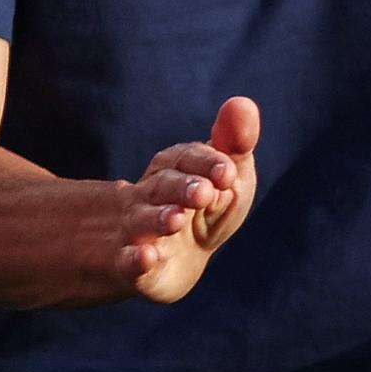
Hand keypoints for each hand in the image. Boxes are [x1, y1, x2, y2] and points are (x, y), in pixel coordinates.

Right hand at [114, 96, 258, 302]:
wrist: (179, 261)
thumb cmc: (207, 209)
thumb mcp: (227, 176)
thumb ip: (234, 143)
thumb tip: (241, 103)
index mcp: (175, 170)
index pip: (186, 158)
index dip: (207, 162)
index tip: (228, 172)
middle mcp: (152, 197)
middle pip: (163, 186)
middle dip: (183, 187)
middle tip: (204, 193)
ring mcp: (139, 232)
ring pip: (143, 221)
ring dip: (159, 218)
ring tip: (177, 218)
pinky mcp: (135, 268)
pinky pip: (129, 263)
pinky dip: (136, 260)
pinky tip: (147, 257)